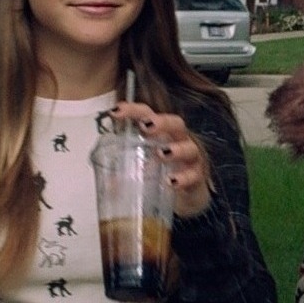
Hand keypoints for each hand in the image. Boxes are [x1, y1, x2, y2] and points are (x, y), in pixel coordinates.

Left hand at [111, 102, 212, 217]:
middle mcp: (179, 141)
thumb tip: (106, 181)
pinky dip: (183, 177)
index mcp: (162, 134)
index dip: (134, 110)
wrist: (189, 194)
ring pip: (189, 148)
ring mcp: (191, 158)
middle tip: (146, 126)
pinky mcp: (198, 177)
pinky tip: (171, 181)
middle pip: (176, 124)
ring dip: (176, 149)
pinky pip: (194, 175)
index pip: (149, 115)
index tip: (116, 111)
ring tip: (161, 153)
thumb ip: (127, 170)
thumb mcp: (144, 167)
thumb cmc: (165, 172)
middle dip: (162, 122)